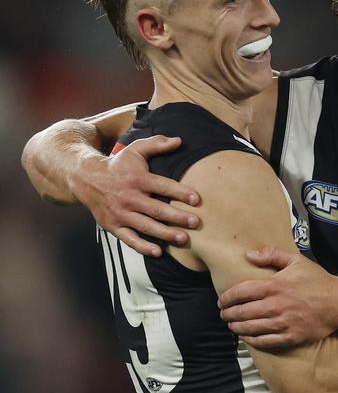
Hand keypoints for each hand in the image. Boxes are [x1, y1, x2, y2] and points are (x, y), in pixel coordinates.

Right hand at [71, 135, 200, 256]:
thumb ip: (156, 144)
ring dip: (165, 234)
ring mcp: (121, 213)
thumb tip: (179, 140)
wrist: (86, 179)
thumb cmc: (118, 165)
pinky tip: (158, 252)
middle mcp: (129, 197)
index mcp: (137, 179)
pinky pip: (130, 239)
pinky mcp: (114, 226)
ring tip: (183, 239)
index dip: (180, 192)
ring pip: (146, 226)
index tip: (196, 199)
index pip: (162, 186)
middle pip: (156, 209)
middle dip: (177, 217)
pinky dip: (143, 247)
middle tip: (195, 223)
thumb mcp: (134, 150)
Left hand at [219, 246, 337, 348]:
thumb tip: (249, 255)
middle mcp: (275, 305)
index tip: (222, 301)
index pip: (241, 293)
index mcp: (274, 286)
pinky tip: (247, 338)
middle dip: (229, 314)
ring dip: (237, 328)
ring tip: (231, 326)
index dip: (227, 298)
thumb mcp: (296, 260)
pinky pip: (266, 341)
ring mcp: (283, 323)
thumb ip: (271, 254)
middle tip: (224, 315)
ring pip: (251, 328)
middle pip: (242, 312)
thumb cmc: (317, 280)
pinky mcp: (291, 336)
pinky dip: (252, 340)